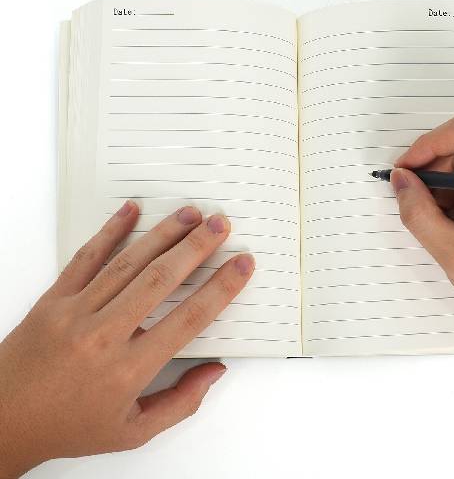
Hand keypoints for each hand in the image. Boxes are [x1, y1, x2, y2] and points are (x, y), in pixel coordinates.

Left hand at [0, 203, 254, 476]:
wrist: (1, 421)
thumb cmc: (67, 426)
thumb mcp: (132, 432)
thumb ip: (180, 403)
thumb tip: (215, 371)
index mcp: (128, 370)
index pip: (189, 319)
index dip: (221, 288)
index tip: (241, 266)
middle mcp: (103, 336)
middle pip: (161, 279)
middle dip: (197, 247)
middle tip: (220, 225)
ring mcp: (75, 312)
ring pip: (128, 262)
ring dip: (164, 234)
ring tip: (190, 214)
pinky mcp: (54, 299)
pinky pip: (86, 257)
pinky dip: (110, 230)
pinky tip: (131, 211)